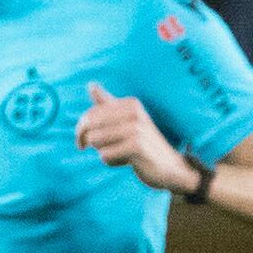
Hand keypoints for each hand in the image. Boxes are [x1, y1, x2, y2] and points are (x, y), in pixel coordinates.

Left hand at [77, 81, 202, 196]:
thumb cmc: (145, 144)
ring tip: (119, 153)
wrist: (171, 167)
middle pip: (90, 125)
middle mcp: (134, 113)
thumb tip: (91, 84)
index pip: (91, 113)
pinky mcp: (136, 147)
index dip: (81, 129)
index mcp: (131, 104)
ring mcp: (136, 129)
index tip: (82, 140)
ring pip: (95, 140)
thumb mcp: (128, 120)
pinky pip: (105, 155)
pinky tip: (126, 162)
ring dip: (102, 151)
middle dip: (86, 139)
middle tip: (87, 148)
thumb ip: (108, 103)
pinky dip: (111, 162)